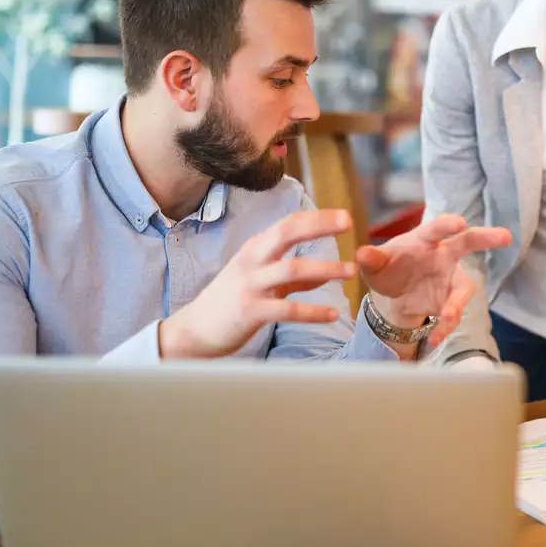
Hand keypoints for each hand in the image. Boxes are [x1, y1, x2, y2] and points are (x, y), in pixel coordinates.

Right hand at [159, 210, 355, 358]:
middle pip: (287, 233)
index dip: (317, 218)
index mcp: (255, 249)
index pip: (289, 224)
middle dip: (319, 225)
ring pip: (291, 269)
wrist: (194, 330)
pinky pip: (287, 309)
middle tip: (348, 222)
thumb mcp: (260, 281)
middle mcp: (252, 261)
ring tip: (351, 271)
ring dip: (325, 268)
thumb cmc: (230, 302)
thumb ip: (293, 278)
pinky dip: (312, 311)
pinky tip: (332, 315)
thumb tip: (326, 273)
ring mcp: (250, 285)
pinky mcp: (250, 311)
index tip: (343, 216)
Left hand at [357, 214, 511, 346]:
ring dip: (456, 303)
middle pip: (467, 243)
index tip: (459, 222)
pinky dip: (444, 327)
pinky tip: (434, 339)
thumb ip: (370, 259)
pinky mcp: (450, 302)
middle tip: (504, 236)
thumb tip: (362, 254)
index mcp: (423, 240)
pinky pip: (453, 315)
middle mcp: (443, 256)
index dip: (447, 225)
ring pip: (463, 289)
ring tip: (447, 317)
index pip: (436, 229)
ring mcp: (450, 279)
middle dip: (486, 238)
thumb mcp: (374, 264)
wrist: (393, 294)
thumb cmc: (387, 268)